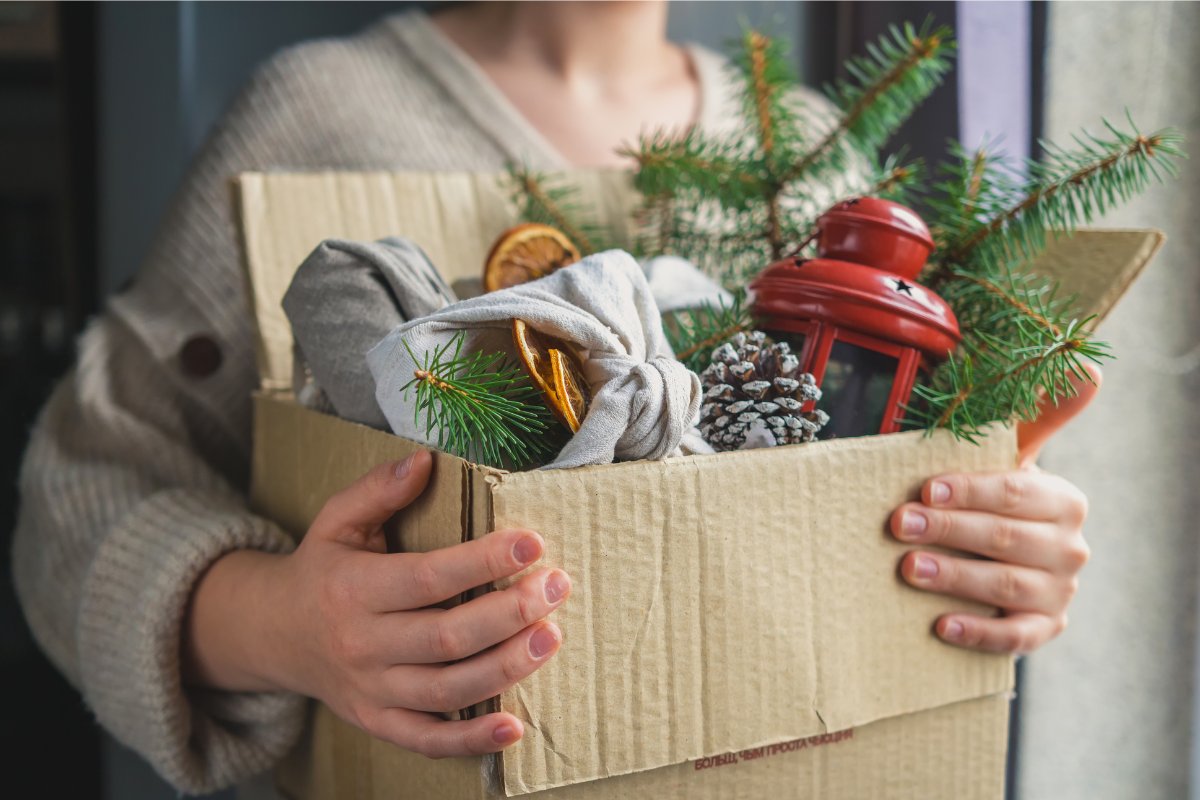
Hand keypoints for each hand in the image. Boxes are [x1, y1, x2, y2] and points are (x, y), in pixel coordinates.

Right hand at [183, 451, 570, 757]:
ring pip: (447, 690)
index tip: (532, 544)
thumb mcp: (336, 521)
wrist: (274, 634)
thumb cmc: (321, 570)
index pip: (428, 577)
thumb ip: (377, 489)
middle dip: (509, 613)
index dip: (483, 561)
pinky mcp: (379, 722)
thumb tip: (424, 459)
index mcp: (353, 589)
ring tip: (551, 637)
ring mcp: (371, 690)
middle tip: (556, 587)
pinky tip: (514, 727)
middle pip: (446, 637)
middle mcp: (362, 644)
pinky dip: (471, 741)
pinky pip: (428, 740)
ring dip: (505, 668)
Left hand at [888, 364, 1100, 653]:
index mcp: (1062, 501)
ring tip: (908, 568)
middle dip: (950, 530)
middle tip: (900, 524)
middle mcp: (1069, 548)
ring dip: (955, 577)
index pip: (1016, 493)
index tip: (925, 487)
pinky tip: (940, 626)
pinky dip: (978, 632)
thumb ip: (1041, 413)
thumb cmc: (996, 501)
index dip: (970, 490)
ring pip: (1006, 586)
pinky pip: (1014, 637)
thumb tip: (1086, 368)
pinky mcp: (1043, 630)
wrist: (1004, 562)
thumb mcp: (1013, 458)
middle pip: (1005, 538)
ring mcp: (1058, 593)